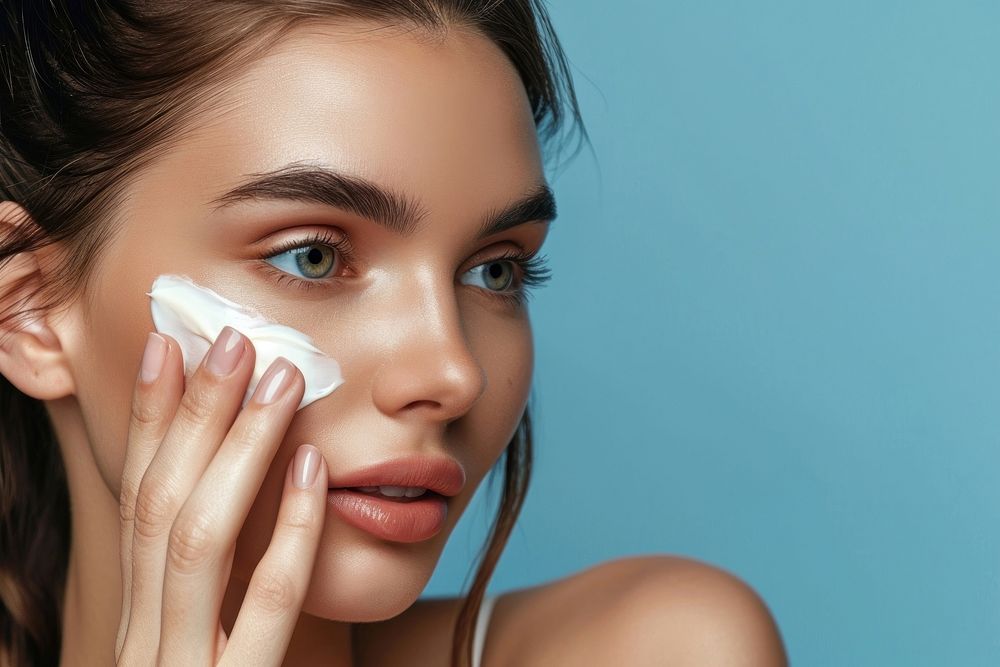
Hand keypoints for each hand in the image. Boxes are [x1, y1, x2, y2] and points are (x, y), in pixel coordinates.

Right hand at [115, 325, 327, 663]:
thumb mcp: (201, 655)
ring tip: (282, 378)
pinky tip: (313, 469)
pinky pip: (269, 604)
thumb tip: (233, 497)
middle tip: (233, 339)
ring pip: (198, 540)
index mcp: (139, 623)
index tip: (165, 348)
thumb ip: (209, 598)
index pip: (136, 504)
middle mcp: (146, 642)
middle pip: (160, 505)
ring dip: (239, 448)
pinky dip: (290, 530)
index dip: (148, 421)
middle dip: (194, 414)